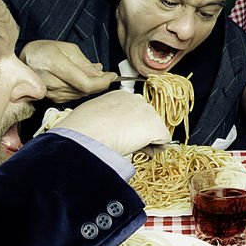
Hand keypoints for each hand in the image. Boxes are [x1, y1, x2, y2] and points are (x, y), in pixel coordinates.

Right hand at [20, 40, 116, 103]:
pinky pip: (74, 96)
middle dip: (99, 83)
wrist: (26, 59)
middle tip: (105, 73)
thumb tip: (100, 74)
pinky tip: (79, 79)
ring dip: (90, 86)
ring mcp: (51, 93)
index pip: (87, 84)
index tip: (112, 75)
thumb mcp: (68, 49)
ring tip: (89, 73)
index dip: (103, 82)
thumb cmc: (45, 50)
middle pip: (86, 90)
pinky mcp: (52, 98)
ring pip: (81, 94)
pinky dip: (81, 89)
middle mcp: (53, 82)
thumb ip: (85, 64)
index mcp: (57, 66)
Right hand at [56, 91, 170, 155]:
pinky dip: (153, 150)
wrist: (87, 133)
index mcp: (119, 95)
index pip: (132, 111)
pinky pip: (163, 142)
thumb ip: (104, 117)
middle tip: (123, 142)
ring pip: (154, 131)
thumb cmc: (82, 128)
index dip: (127, 126)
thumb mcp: (90, 114)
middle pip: (145, 120)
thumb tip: (106, 126)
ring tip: (126, 145)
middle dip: (137, 132)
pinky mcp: (157, 126)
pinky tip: (137, 150)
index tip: (118, 134)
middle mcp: (136, 99)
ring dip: (144, 140)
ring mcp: (148, 111)